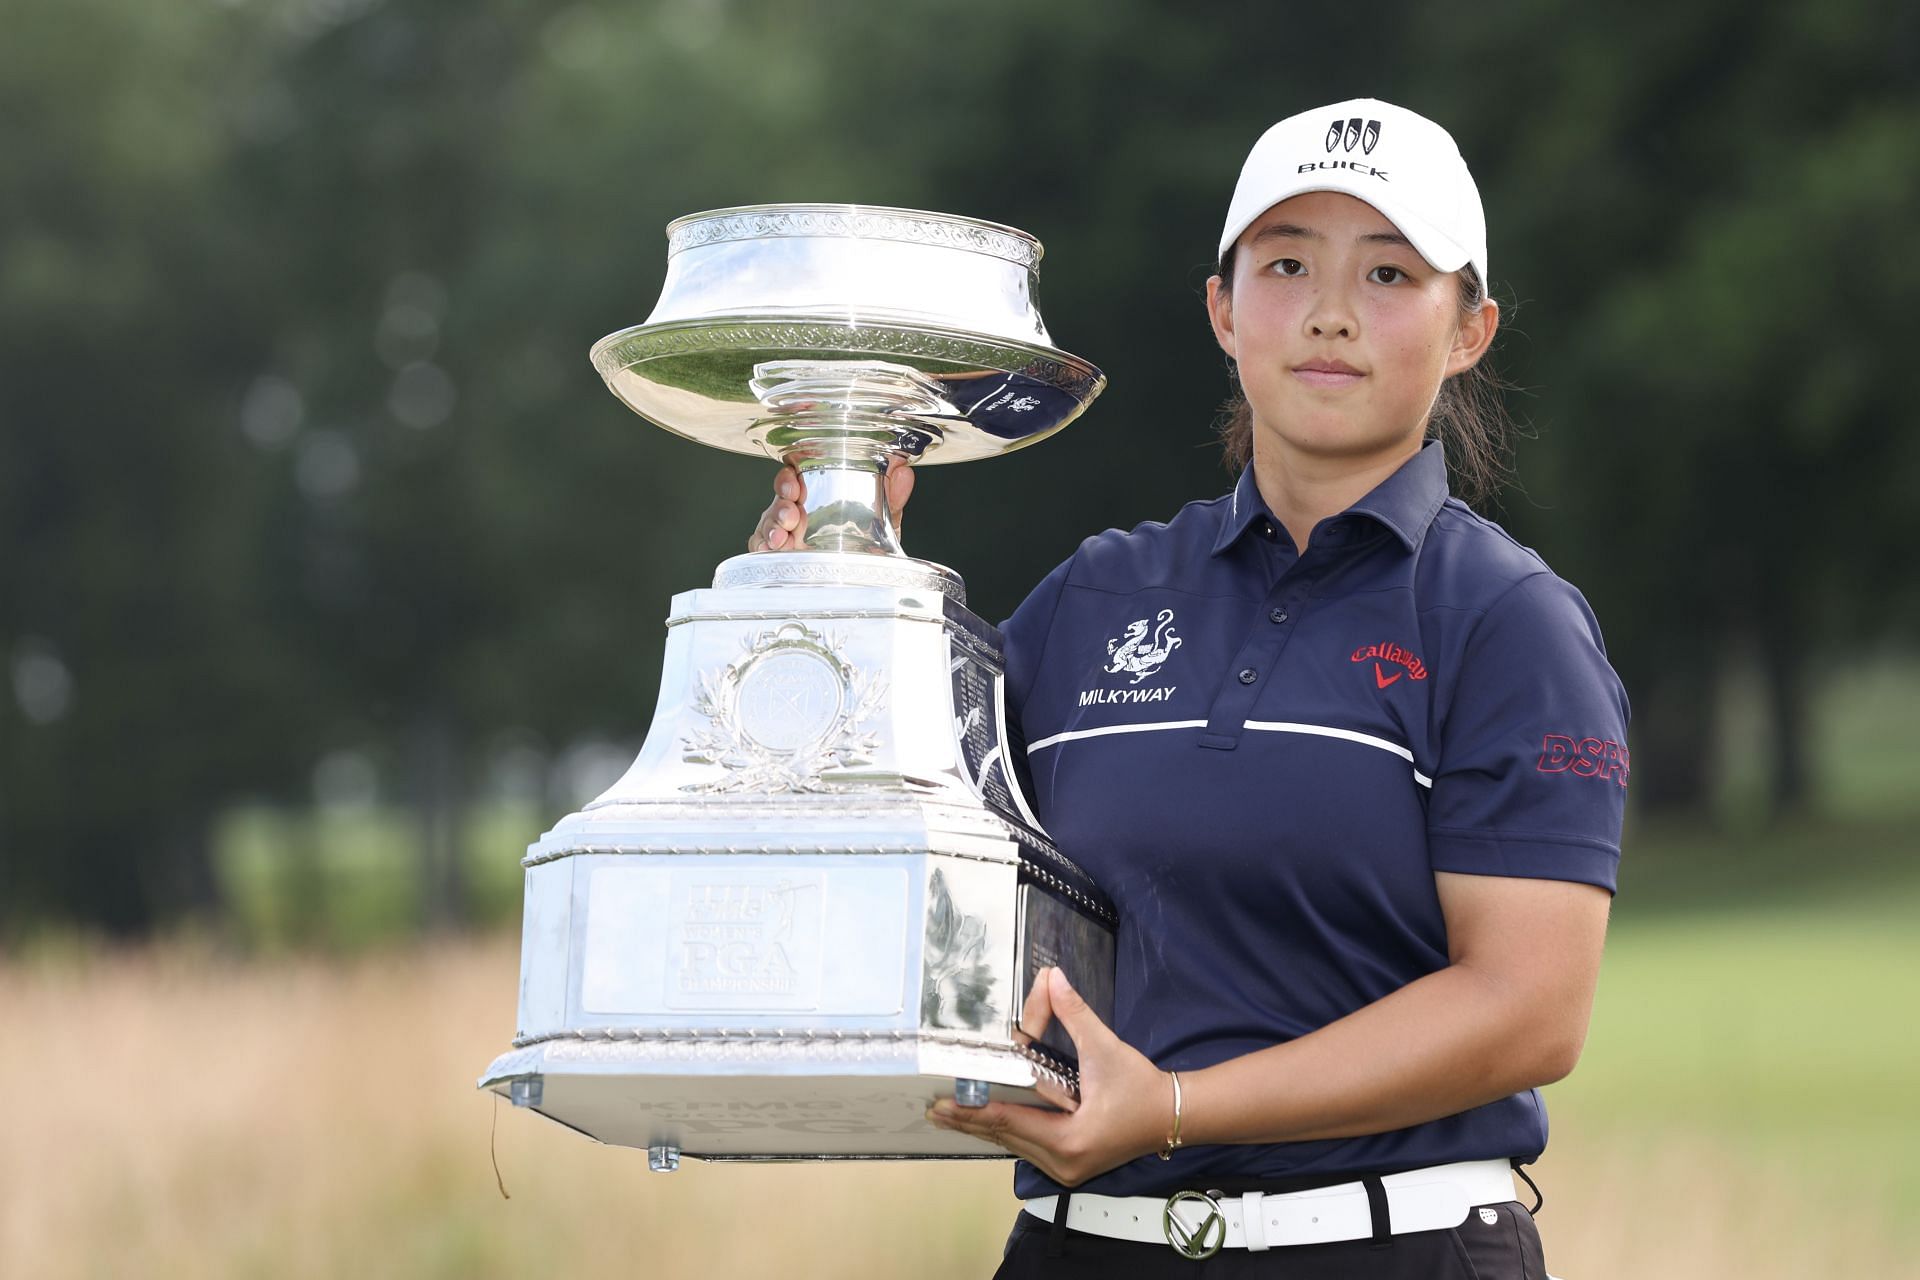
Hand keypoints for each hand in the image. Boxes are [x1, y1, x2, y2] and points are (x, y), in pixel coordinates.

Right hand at [746, 462, 915, 551]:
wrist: (862, 581)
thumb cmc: (865, 545)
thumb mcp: (883, 521)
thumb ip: (893, 496)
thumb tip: (903, 470)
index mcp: (814, 497)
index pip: (793, 479)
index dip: (789, 479)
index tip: (793, 484)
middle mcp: (794, 512)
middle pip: (777, 501)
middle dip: (780, 506)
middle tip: (791, 515)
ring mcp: (782, 534)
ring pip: (767, 525)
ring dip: (772, 529)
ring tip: (782, 538)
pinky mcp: (775, 556)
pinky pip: (761, 549)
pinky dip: (764, 550)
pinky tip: (772, 552)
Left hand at [926, 967, 1169, 1186]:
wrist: (1170, 1115)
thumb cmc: (1141, 1088)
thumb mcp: (1106, 1049)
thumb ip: (1075, 1015)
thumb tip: (1052, 979)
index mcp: (1070, 1140)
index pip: (1008, 1121)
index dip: (973, 1109)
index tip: (943, 1102)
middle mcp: (1063, 1162)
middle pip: (1003, 1137)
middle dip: (968, 1121)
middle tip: (932, 1108)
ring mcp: (1065, 1169)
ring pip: (1012, 1145)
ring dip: (982, 1128)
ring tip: (948, 1114)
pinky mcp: (1068, 1165)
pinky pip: (1026, 1147)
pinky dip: (1004, 1131)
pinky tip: (982, 1121)